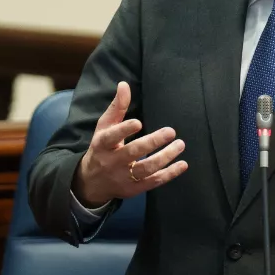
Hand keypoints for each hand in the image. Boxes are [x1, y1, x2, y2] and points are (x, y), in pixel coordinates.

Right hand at [72, 81, 187, 207]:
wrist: (92, 182)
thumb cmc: (102, 148)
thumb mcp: (104, 127)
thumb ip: (117, 107)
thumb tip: (124, 84)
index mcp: (102, 144)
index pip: (111, 137)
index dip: (124, 130)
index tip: (139, 123)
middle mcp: (112, 162)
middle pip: (132, 153)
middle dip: (152, 142)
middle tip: (171, 131)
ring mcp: (123, 177)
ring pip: (145, 169)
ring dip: (165, 157)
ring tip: (180, 145)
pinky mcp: (133, 189)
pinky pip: (153, 182)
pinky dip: (169, 174)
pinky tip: (182, 164)